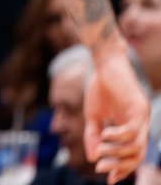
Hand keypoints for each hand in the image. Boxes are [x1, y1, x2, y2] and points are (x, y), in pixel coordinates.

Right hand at [84, 49, 149, 183]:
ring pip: (137, 147)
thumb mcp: (93, 116)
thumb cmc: (99, 86)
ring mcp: (142, 117)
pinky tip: (105, 133)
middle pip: (137, 155)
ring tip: (100, 147)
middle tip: (101, 168)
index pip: (132, 155)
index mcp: (131, 127)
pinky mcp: (139, 108)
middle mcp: (141, 124)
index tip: (107, 178)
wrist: (104, 63)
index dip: (121, 168)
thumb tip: (93, 156)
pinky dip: (118, 136)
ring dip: (117, 152)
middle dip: (119, 165)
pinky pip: (132, 131)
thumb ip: (93, 135)